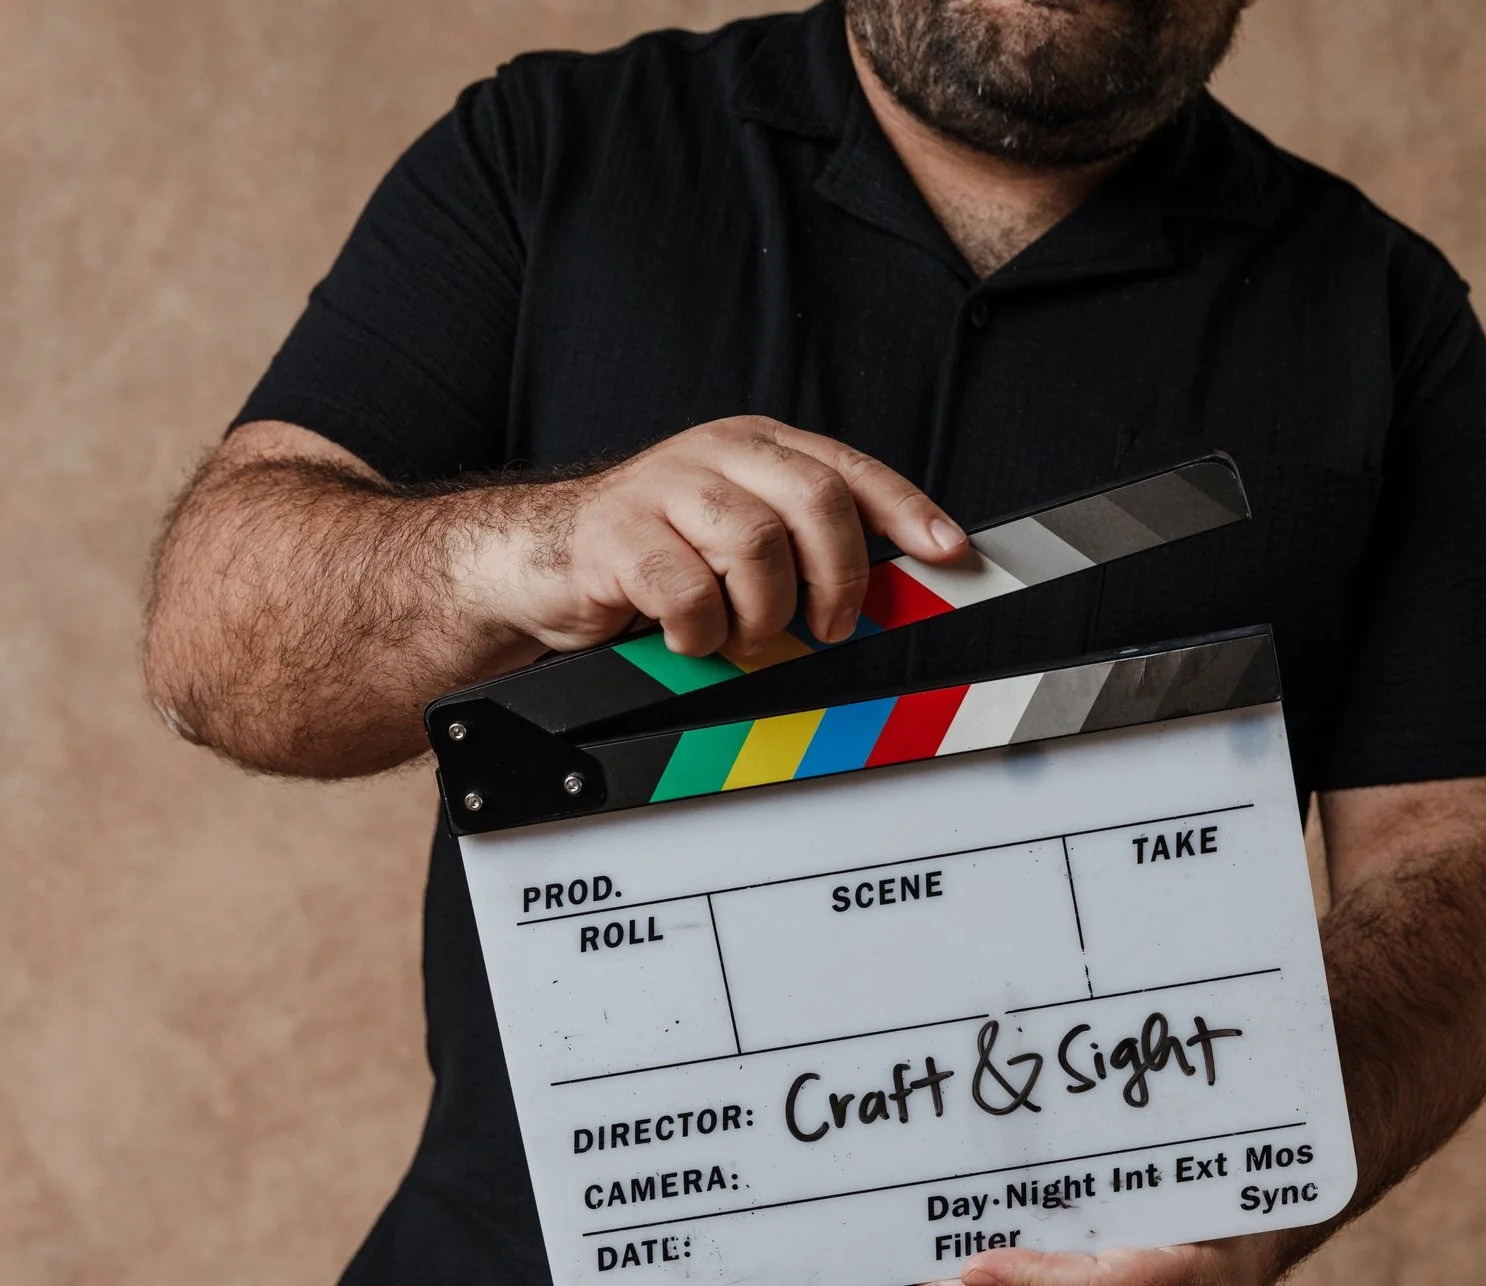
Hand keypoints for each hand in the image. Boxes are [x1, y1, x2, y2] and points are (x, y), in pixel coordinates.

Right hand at [463, 415, 967, 657]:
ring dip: (760, 613)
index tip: (949, 551)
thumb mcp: (736, 542)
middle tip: (828, 626)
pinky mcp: (616, 533)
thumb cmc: (651, 558)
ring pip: (756, 546)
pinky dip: (700, 632)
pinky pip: (688, 591)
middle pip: (814, 500)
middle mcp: (715, 453)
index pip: (849, 469)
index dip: (906, 510)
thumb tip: (893, 592)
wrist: (536, 561)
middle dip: (837, 576)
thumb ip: (802, 550)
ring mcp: (663, 487)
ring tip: (737, 632)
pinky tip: (687, 636)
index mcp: (755, 448)